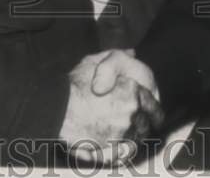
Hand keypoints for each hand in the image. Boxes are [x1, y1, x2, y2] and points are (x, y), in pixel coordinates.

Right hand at [60, 49, 163, 164]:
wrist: (56, 110)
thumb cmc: (74, 86)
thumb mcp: (95, 62)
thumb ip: (117, 57)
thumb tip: (132, 53)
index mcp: (133, 91)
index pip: (153, 105)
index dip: (152, 109)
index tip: (151, 114)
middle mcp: (132, 113)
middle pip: (145, 124)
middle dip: (142, 124)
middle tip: (135, 124)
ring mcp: (122, 133)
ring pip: (136, 140)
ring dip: (132, 138)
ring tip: (123, 135)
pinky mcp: (111, 150)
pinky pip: (124, 155)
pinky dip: (123, 153)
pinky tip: (116, 148)